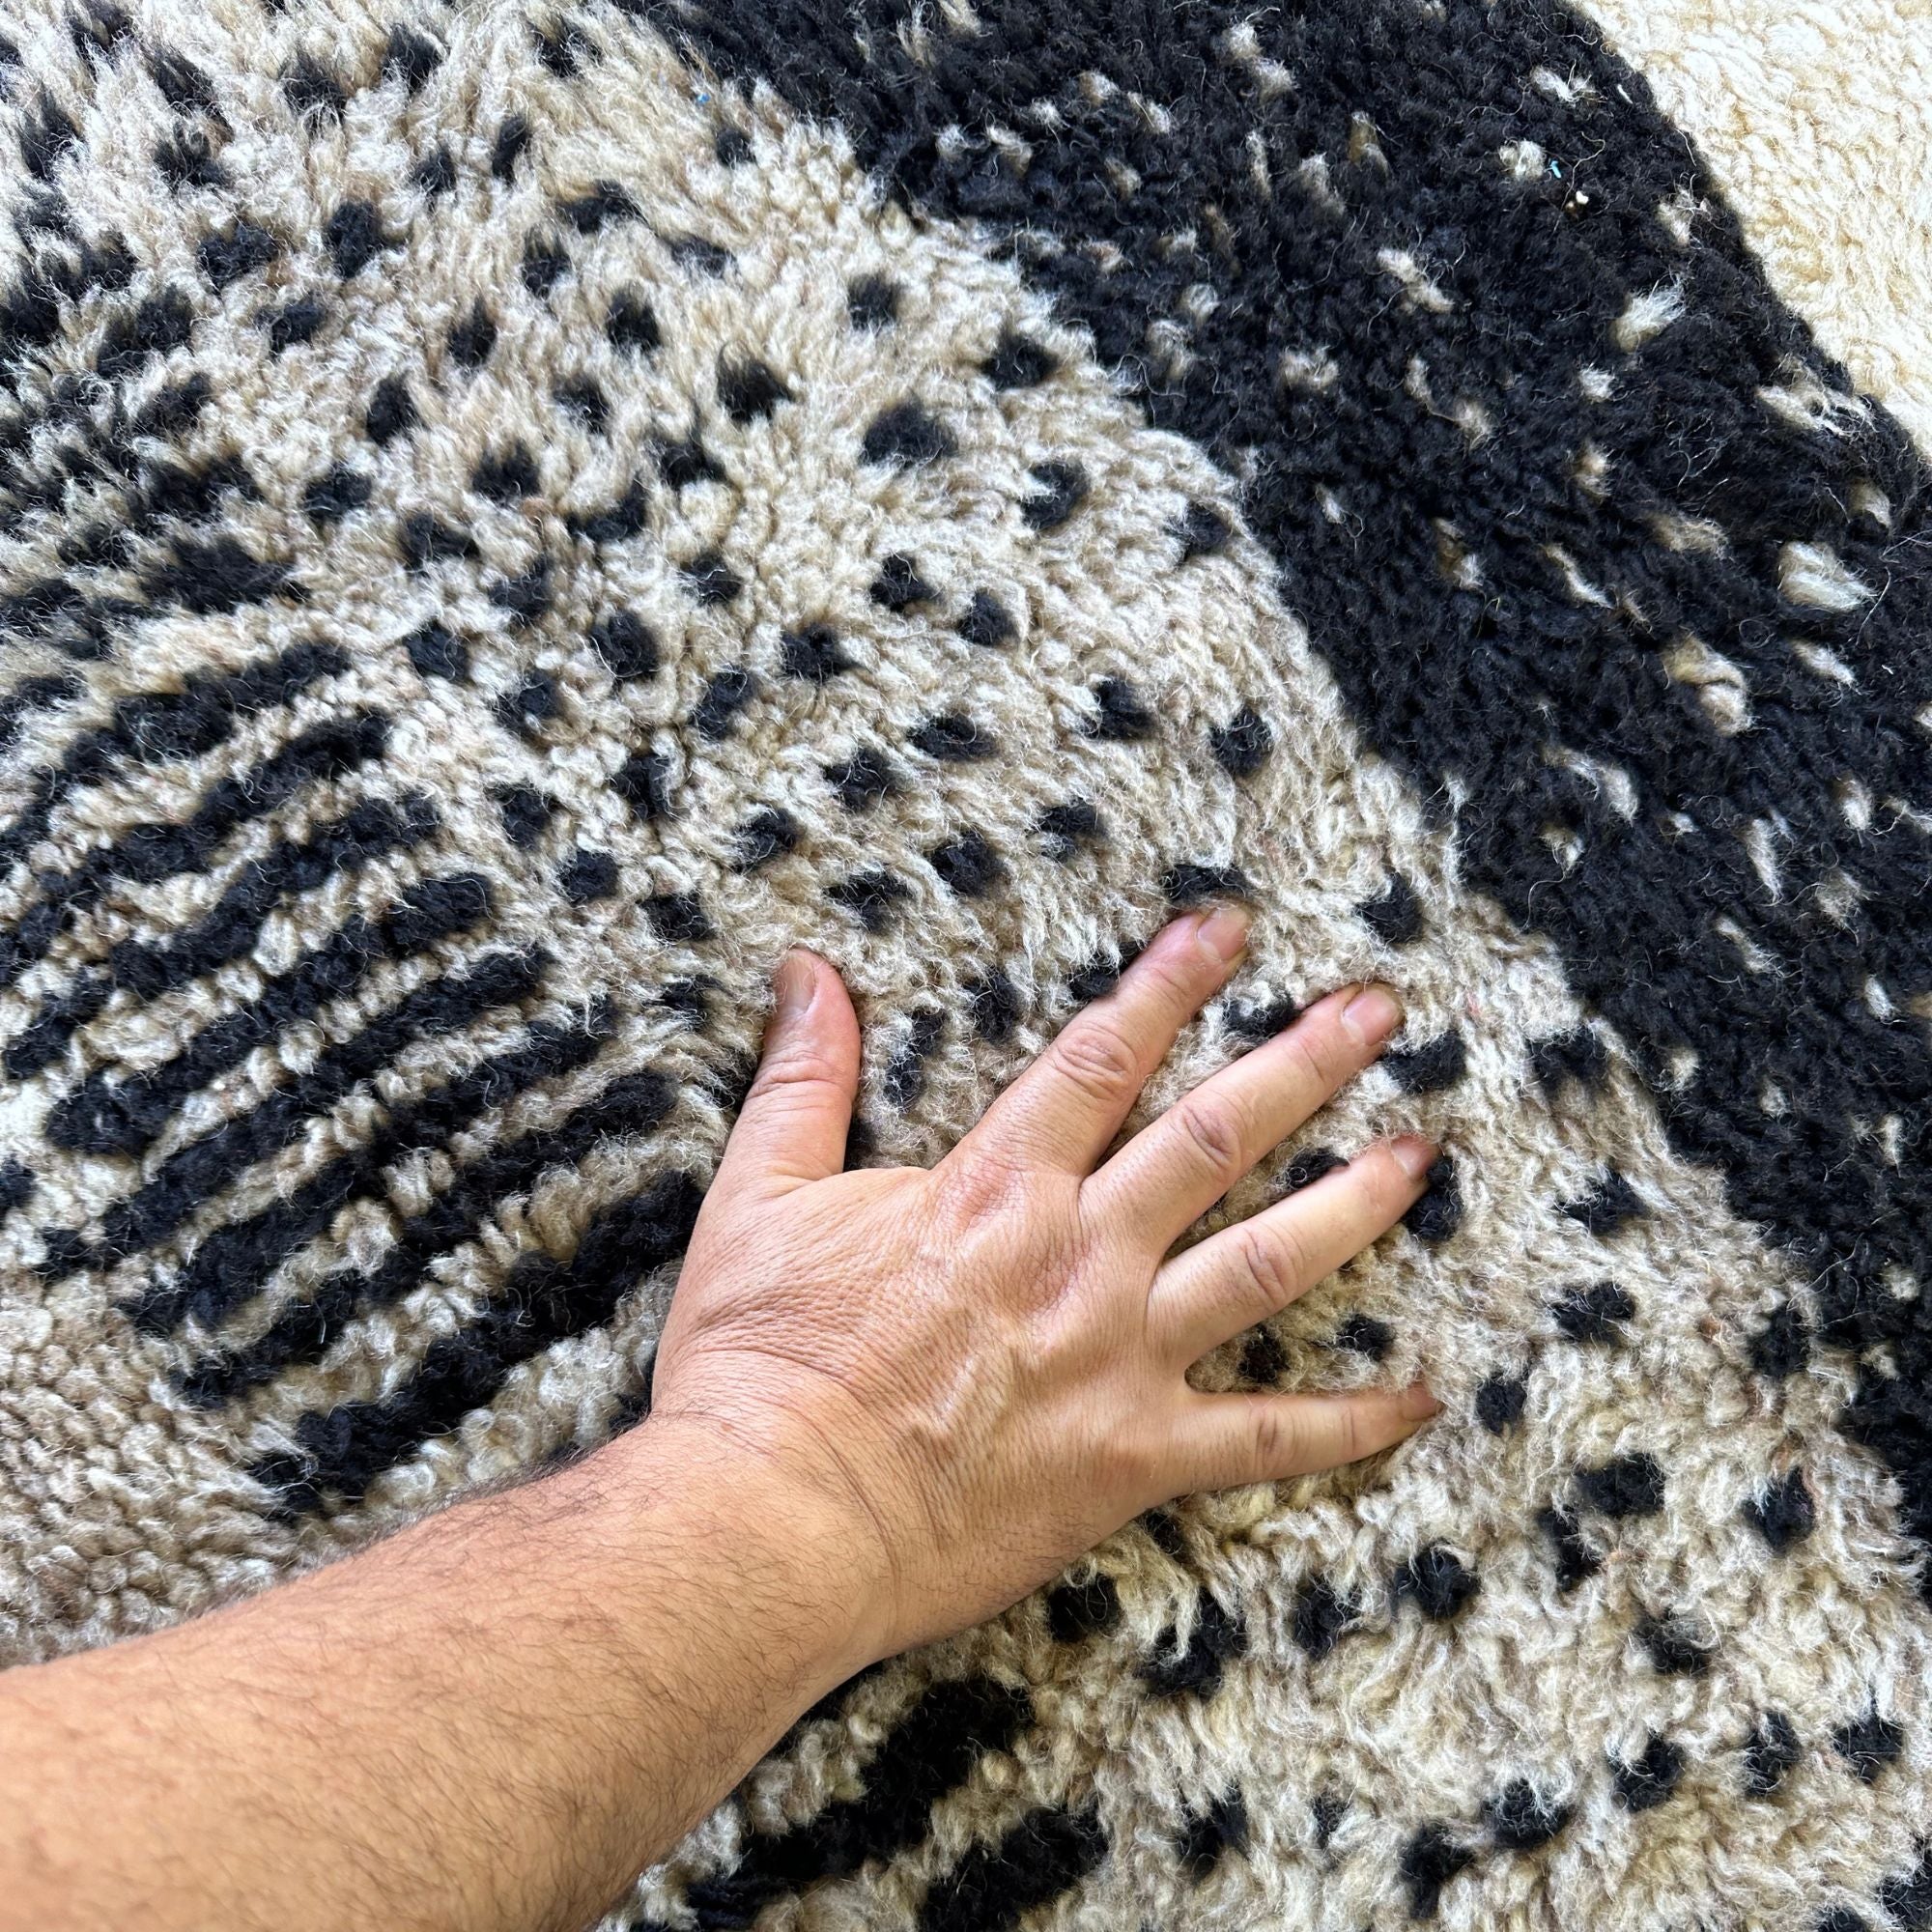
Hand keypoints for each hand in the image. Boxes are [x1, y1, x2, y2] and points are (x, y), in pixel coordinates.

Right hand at [648, 907, 1439, 1667]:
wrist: (773, 1522)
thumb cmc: (758, 1364)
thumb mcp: (760, 1197)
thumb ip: (802, 1079)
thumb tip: (809, 974)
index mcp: (993, 1188)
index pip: (1102, 1057)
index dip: (1171, 982)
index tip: (1229, 928)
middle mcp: (1077, 1255)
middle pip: (1215, 1137)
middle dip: (1305, 1061)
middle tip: (1379, 1010)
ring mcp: (1119, 1358)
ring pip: (1265, 1262)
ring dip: (1352, 1203)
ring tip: (1421, 1157)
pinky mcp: (1135, 1459)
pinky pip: (1265, 1439)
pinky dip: (1349, 1423)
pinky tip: (1419, 1398)